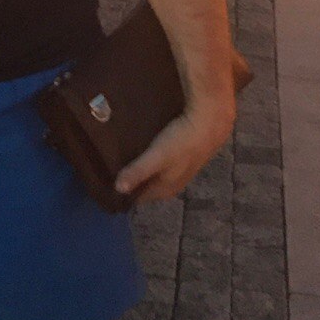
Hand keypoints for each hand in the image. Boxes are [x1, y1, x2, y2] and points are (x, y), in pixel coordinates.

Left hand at [114, 97, 235, 205]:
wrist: (211, 122)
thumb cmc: (181, 142)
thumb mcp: (156, 157)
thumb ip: (138, 172)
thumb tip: (117, 189)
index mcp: (168, 188)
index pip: (143, 197)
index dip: (127, 193)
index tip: (108, 186)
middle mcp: (176, 182)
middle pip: (151, 186)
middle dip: (135, 181)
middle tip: (113, 171)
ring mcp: (183, 168)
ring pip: (159, 174)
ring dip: (145, 170)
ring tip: (126, 159)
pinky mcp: (187, 154)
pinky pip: (165, 161)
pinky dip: (154, 159)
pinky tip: (147, 149)